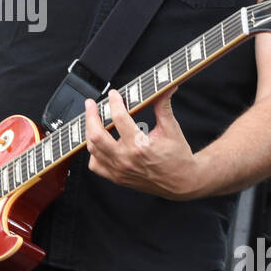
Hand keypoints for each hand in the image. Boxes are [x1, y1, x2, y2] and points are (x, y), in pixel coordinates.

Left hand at [83, 87, 203, 199]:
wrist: (181, 182)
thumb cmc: (177, 157)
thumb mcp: (171, 128)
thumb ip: (163, 106)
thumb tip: (166, 88)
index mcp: (141, 146)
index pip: (120, 118)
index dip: (114, 102)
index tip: (114, 94)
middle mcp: (127, 159)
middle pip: (97, 135)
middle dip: (91, 116)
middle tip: (91, 104)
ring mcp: (120, 170)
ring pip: (93, 149)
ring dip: (89, 132)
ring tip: (92, 119)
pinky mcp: (117, 177)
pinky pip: (95, 165)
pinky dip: (93, 153)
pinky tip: (98, 143)